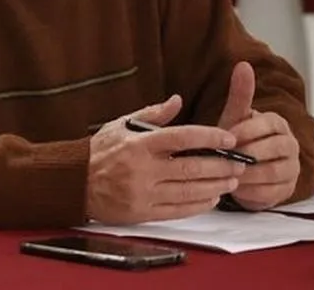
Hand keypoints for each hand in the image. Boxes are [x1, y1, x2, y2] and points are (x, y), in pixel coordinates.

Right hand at [86, 94, 246, 224]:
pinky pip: (177, 211)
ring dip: (214, 186)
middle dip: (220, 165)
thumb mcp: (122, 125)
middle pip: (191, 167)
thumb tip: (177, 100)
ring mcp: (143, 193)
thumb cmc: (100, 151)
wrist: (74, 183)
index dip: (209, 137)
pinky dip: (198, 205)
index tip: (229, 138)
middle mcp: (143, 169)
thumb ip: (153, 114)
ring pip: (188, 191)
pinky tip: (212, 199)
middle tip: (240, 163)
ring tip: (232, 181)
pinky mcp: (141, 213)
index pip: (182, 137)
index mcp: (140, 144)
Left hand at [217, 61, 300, 209]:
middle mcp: (291, 145)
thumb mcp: (236, 118)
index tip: (227, 138)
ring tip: (228, 174)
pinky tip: (236, 188)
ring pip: (273, 172)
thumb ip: (240, 94)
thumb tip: (242, 64)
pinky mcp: (287, 190)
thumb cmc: (239, 139)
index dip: (247, 131)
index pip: (269, 124)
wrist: (243, 169)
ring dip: (248, 174)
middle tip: (226, 160)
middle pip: (274, 149)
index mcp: (279, 124)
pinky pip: (272, 192)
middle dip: (248, 154)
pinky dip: (252, 191)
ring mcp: (292, 168)